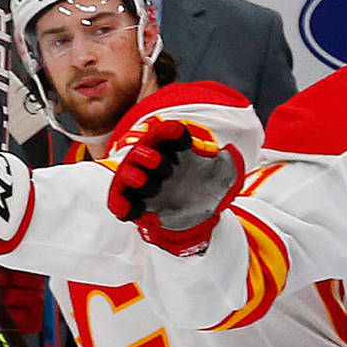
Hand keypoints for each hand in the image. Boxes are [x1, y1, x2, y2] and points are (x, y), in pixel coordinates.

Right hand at [107, 116, 243, 255]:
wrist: (199, 213)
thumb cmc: (208, 185)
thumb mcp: (225, 171)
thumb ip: (227, 160)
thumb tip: (225, 152)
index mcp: (173, 148)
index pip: (166, 133)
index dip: (170, 133)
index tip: (182, 141)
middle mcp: (153, 162)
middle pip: (140, 152)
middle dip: (149, 157)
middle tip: (165, 168)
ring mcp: (140, 183)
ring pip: (125, 174)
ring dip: (134, 178)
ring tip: (151, 187)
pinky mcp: (133, 203)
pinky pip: (118, 202)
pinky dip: (124, 207)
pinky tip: (141, 213)